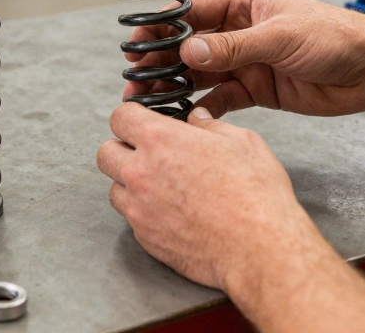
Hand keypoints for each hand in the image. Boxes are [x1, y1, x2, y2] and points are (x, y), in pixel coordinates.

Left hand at [96, 103, 313, 290]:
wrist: (259, 249)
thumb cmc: (255, 194)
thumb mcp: (242, 142)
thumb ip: (210, 125)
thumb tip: (196, 118)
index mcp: (160, 140)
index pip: (120, 117)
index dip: (132, 116)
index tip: (143, 121)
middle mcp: (140, 173)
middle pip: (105, 152)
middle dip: (123, 148)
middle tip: (148, 153)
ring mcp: (138, 209)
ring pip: (113, 187)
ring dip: (129, 182)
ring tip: (161, 184)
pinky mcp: (144, 237)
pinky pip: (130, 217)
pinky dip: (143, 211)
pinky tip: (170, 211)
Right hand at [124, 0, 364, 118]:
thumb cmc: (337, 36)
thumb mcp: (281, 37)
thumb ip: (234, 46)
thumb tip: (190, 48)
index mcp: (243, 5)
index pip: (191, 12)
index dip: (162, 27)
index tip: (139, 42)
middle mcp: (240, 32)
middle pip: (188, 46)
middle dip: (161, 61)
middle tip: (137, 79)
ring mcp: (246, 61)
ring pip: (199, 73)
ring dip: (175, 86)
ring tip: (151, 100)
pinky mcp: (256, 89)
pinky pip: (220, 98)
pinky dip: (203, 107)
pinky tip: (189, 115)